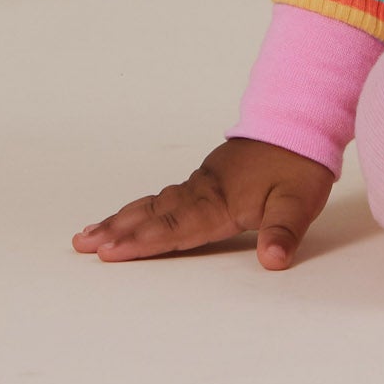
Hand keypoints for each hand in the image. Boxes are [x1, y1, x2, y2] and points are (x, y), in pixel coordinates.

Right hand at [71, 136, 333, 269]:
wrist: (300, 123)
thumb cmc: (299, 163)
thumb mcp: (299, 199)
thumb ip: (283, 230)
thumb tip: (274, 260)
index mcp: (221, 201)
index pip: (177, 227)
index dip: (144, 242)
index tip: (112, 251)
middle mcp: (203, 193)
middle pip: (154, 215)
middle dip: (117, 231)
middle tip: (82, 244)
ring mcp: (200, 185)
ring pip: (154, 205)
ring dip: (121, 219)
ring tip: (88, 234)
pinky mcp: (204, 180)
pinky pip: (164, 197)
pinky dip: (141, 208)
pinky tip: (128, 215)